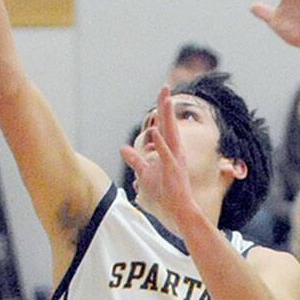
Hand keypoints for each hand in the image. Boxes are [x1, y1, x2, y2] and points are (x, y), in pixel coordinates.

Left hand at [120, 84, 201, 229]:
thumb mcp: (144, 174)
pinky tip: (156, 131)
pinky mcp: (173, 172)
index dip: (161, 109)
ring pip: (171, 135)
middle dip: (166, 105)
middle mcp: (174, 152)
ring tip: (166, 100)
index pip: (164, 126)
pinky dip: (161, 143)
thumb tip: (123, 148)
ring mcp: (175, 161)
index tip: (162, 92)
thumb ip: (135, 159)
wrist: (176, 214)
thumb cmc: (163, 195)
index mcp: (169, 151)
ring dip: (168, 117)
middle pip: (169, 124)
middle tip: (165, 86)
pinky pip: (166, 156)